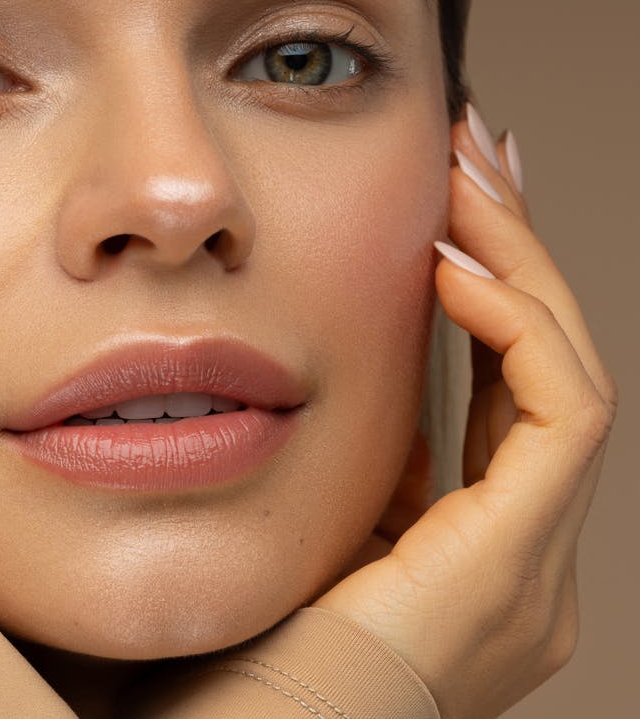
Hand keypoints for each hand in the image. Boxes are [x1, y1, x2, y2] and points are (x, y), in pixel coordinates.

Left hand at [312, 106, 617, 718]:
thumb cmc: (239, 654)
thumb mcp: (312, 530)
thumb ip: (357, 466)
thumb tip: (360, 372)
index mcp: (470, 559)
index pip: (508, 399)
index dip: (491, 296)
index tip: (451, 204)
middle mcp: (523, 566)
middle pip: (545, 373)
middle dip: (517, 252)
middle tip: (479, 151)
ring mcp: (531, 570)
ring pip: (566, 378)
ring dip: (520, 264)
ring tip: (471, 173)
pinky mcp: (517, 561)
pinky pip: (561, 416)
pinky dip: (518, 330)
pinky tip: (453, 266)